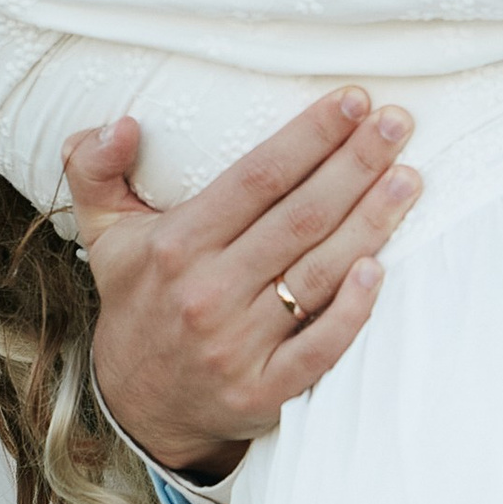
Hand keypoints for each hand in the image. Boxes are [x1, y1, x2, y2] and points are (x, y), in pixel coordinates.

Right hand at [63, 90, 422, 476]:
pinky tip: (380, 267)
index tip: (353, 101)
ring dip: (371, 222)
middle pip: (299, 217)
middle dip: (355, 165)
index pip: (257, 177)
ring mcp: (237, 344)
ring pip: (317, 273)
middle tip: (397, 125)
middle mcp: (206, 293)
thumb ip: (94, 168)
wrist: (138, 402)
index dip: (310, 136)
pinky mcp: (263, 389)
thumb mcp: (102, 229)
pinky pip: (319, 347)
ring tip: (408, 179)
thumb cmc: (137, 297)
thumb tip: (120, 123)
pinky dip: (352, 309)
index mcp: (174, 246)